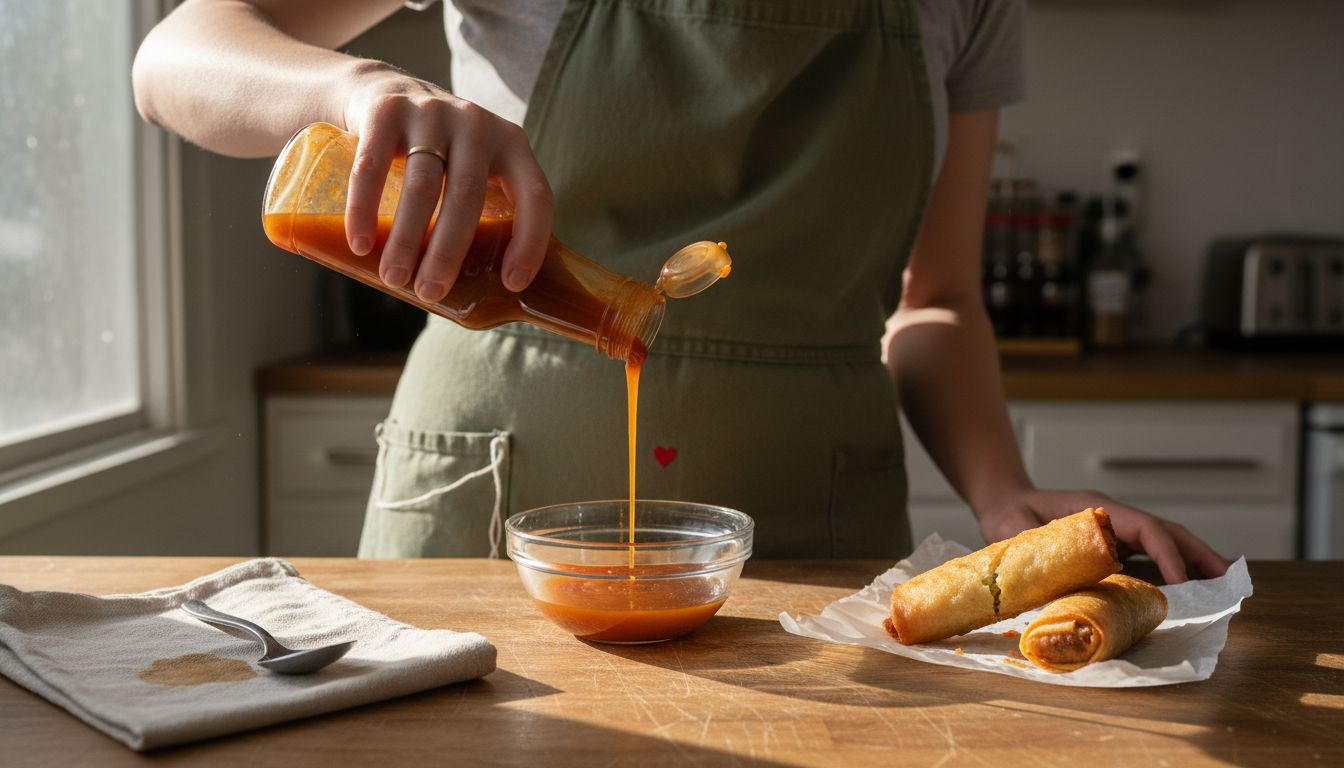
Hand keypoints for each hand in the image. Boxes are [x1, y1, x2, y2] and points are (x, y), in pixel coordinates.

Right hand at [340, 64, 553, 301]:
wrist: (382, 94)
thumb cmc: (437, 157)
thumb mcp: (472, 171)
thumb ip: (484, 215)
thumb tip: (487, 300)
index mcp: (512, 145)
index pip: (535, 196)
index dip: (530, 242)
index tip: (511, 284)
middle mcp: (478, 124)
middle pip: (468, 197)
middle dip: (448, 252)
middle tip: (429, 292)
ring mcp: (432, 112)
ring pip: (423, 185)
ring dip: (407, 238)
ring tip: (394, 278)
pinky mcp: (386, 109)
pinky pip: (372, 164)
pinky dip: (363, 208)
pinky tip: (360, 243)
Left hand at [976, 488, 1229, 583]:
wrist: (1003, 503)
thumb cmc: (1007, 517)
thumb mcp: (1016, 532)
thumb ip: (1037, 555)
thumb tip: (1057, 589)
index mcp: (1095, 509)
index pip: (1144, 527)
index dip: (1166, 553)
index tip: (1182, 580)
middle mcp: (1113, 517)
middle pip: (1165, 531)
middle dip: (1198, 554)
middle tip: (1228, 580)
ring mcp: (1115, 529)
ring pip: (1163, 543)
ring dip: (1192, 562)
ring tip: (1220, 587)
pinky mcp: (1113, 544)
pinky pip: (1148, 555)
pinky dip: (1171, 570)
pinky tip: (1187, 589)